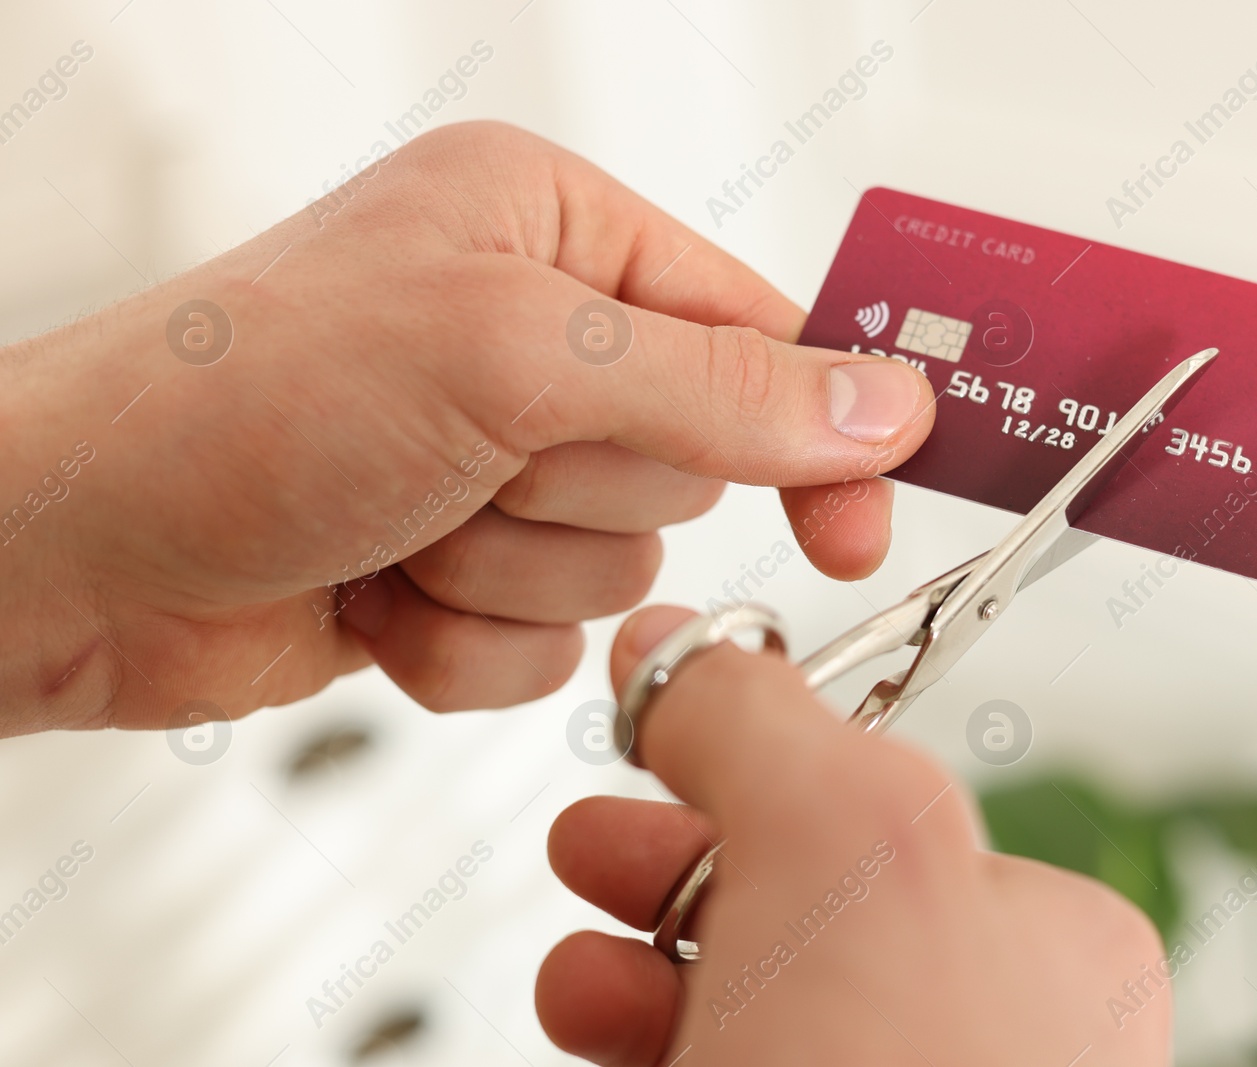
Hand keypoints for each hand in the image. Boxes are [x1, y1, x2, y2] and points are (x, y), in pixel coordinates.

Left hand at [0, 121, 934, 734]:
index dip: (815, 424)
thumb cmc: (245, 401)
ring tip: (401, 528)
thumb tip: (882, 406)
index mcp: (553, 232)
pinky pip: (548, 646)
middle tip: (475, 464)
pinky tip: (375, 595)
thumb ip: (719, 391)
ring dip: (510, 574)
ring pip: (620, 567)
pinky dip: (465, 643)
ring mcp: (492, 462)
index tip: (861, 519)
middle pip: (691, 464)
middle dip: (580, 495)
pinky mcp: (457, 569)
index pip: (753, 331)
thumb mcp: (511, 361)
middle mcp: (530, 341)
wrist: (76, 553)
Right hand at [536, 606, 1169, 1065]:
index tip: (658, 740)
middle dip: (676, 868)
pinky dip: (647, 1052)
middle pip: (797, 908)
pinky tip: (599, 1041)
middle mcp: (987, 1051)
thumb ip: (760, 719)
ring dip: (640, 974)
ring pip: (745, 1013)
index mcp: (1043, 948)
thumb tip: (679, 645)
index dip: (750, 766)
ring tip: (581, 975)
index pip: (877, 807)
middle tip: (595, 848)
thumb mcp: (843, 840)